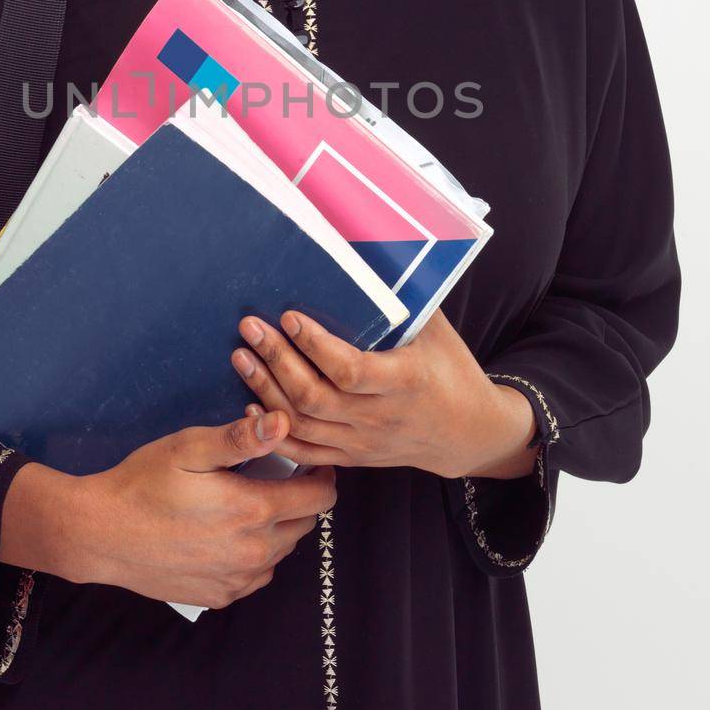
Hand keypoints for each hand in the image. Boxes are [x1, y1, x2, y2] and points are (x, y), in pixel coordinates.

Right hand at [45, 409, 337, 609]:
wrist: (100, 533)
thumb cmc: (144, 483)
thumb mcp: (190, 448)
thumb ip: (241, 438)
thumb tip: (284, 423)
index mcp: (254, 512)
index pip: (320, 498)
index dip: (320, 475)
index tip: (306, 461)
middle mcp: (255, 553)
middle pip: (306, 524)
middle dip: (299, 498)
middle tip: (272, 476)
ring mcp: (238, 580)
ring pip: (283, 550)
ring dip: (278, 527)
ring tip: (247, 502)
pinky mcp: (220, 596)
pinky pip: (257, 574)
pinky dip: (255, 553)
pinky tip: (229, 534)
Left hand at [230, 306, 537, 479]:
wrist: (469, 433)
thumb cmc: (452, 369)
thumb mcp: (437, 331)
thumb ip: (403, 301)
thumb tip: (367, 252)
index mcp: (405, 382)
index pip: (349, 369)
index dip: (314, 345)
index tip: (289, 316)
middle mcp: (380, 417)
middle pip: (315, 396)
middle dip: (276, 360)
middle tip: (250, 327)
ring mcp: (364, 441)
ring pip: (302, 424)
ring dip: (265, 389)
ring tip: (241, 356)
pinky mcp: (353, 457)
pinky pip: (305, 450)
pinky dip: (274, 429)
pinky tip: (250, 405)